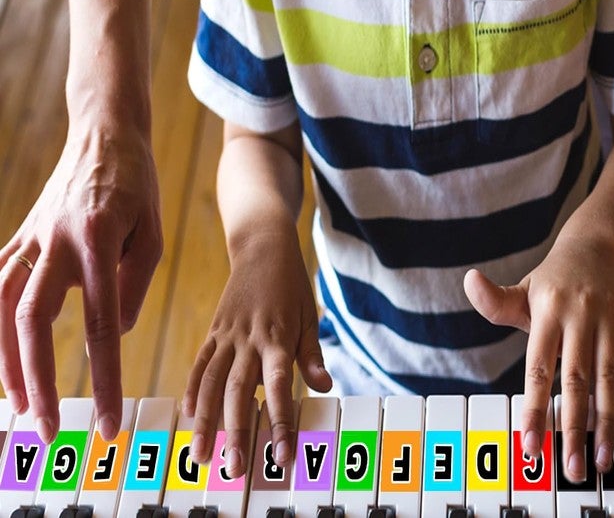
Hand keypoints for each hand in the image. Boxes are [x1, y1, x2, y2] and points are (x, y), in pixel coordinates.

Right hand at [0, 121, 161, 442]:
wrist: (104, 133)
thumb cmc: (137, 185)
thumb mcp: (155, 231)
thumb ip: (135, 284)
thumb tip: (116, 333)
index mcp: (100, 238)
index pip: (102, 323)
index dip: (104, 378)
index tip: (108, 420)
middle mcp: (57, 240)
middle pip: (33, 321)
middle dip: (38, 381)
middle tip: (48, 428)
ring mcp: (32, 236)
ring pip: (0, 305)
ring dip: (4, 360)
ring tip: (17, 403)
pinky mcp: (21, 233)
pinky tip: (0, 354)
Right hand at [182, 223, 331, 474]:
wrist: (262, 246)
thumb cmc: (291, 284)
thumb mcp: (309, 314)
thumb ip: (312, 353)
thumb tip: (325, 387)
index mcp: (278, 336)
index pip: (280, 385)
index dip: (281, 420)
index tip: (282, 454)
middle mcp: (250, 338)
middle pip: (239, 390)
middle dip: (236, 431)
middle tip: (235, 468)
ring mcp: (228, 335)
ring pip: (211, 381)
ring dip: (205, 420)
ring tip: (201, 455)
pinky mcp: (214, 330)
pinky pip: (199, 362)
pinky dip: (191, 389)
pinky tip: (187, 415)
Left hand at [464, 239, 613, 480]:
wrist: (594, 250)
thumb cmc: (550, 284)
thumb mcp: (521, 290)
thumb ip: (494, 302)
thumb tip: (468, 281)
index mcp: (548, 311)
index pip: (538, 367)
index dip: (535, 408)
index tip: (530, 445)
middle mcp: (580, 317)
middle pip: (576, 380)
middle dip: (574, 427)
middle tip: (570, 468)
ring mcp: (608, 323)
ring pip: (608, 379)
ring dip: (606, 423)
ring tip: (599, 460)